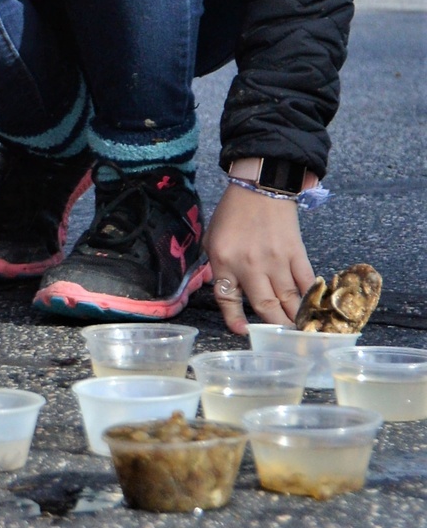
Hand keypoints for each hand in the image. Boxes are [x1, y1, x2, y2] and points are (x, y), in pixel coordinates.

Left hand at [203, 182, 314, 335]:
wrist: (261, 186)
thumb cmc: (233, 212)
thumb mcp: (214, 238)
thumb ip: (220, 266)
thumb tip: (230, 292)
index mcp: (224, 259)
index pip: (228, 298)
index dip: (235, 319)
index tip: (244, 331)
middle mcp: (249, 264)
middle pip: (264, 305)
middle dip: (275, 326)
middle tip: (283, 341)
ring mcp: (275, 259)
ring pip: (287, 299)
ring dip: (295, 318)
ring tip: (300, 332)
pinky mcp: (296, 252)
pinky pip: (304, 282)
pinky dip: (309, 297)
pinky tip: (313, 308)